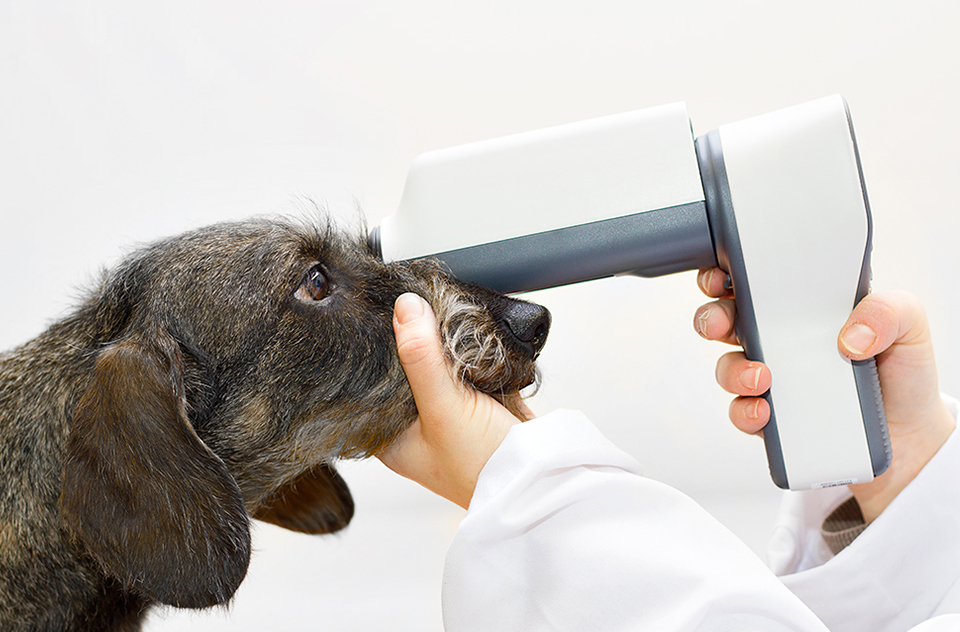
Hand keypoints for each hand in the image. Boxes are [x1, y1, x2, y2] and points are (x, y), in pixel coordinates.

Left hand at [377, 293, 532, 508]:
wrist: (541, 478)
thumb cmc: (483, 467)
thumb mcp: (443, 408)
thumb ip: (421, 357)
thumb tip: (405, 308)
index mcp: (392, 440)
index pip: (371, 383)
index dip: (379, 349)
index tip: (384, 315)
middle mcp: (416, 427)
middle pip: (408, 369)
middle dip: (420, 343)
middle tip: (423, 312)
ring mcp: (449, 414)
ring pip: (440, 364)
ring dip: (451, 346)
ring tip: (452, 326)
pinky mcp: (480, 404)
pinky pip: (470, 368)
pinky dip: (477, 354)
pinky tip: (479, 343)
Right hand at [694, 267, 954, 522]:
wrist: (910, 438)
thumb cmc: (904, 373)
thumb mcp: (910, 325)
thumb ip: (887, 311)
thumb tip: (848, 335)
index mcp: (804, 308)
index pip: (754, 282)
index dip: (726, 275)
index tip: (721, 278)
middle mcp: (781, 339)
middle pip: (724, 319)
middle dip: (710, 318)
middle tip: (720, 326)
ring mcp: (772, 378)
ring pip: (727, 367)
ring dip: (732, 370)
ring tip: (761, 378)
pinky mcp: (772, 416)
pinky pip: (741, 412)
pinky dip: (745, 412)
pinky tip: (765, 412)